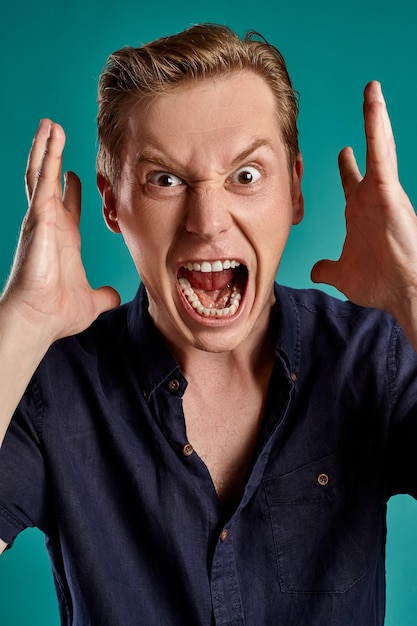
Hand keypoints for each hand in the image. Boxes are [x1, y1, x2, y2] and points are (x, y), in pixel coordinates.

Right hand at [2, 119, 119, 343]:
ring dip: (47, 148)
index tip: (78, 174)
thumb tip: (115, 296)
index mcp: (65, 239)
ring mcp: (42, 218)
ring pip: (42, 173)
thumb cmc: (57, 312)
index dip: (72, 189)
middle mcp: (51, 224)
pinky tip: (50, 135)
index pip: (68, 206)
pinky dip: (47, 155)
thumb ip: (103, 295)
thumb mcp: (91, 301)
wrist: (39, 319)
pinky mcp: (39, 216)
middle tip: (57, 134)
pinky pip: (42, 179)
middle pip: (51, 182)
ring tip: (50, 124)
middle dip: (54, 158)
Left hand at [311, 81, 416, 321]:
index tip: (343, 153)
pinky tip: (373, 102)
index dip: (347, 168)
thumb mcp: (342, 275)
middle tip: (366, 105)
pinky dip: (377, 126)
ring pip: (379, 146)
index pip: (352, 183)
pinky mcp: (388, 189)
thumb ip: (327, 268)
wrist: (402, 291)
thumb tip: (315, 269)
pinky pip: (381, 151)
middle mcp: (371, 199)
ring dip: (375, 117)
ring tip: (372, 90)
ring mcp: (381, 192)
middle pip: (368, 158)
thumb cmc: (379, 283)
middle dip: (366, 134)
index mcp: (360, 215)